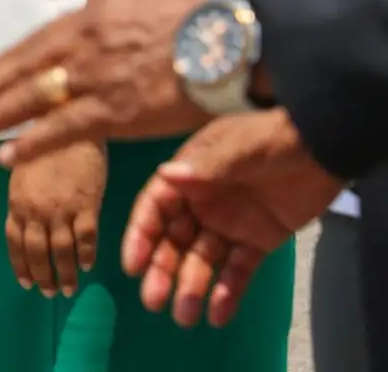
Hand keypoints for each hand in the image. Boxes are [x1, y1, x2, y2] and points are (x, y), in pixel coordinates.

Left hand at [0, 0, 216, 164]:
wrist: (235, 35)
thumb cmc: (206, 16)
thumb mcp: (150, 1)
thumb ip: (123, 19)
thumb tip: (115, 26)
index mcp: (94, 16)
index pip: (40, 40)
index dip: (12, 59)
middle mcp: (84, 46)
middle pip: (23, 69)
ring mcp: (95, 79)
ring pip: (31, 100)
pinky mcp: (115, 113)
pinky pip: (62, 131)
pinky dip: (30, 143)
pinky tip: (3, 155)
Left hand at [6, 140, 105, 297]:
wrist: (67, 118)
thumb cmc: (45, 140)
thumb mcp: (25, 167)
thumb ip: (25, 194)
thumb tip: (26, 217)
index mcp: (17, 199)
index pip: (14, 241)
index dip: (19, 263)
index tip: (25, 280)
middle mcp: (35, 209)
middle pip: (36, 252)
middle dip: (41, 276)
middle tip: (48, 292)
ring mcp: (61, 209)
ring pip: (60, 252)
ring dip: (64, 274)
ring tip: (68, 288)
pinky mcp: (86, 204)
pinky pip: (86, 239)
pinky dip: (87, 255)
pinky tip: (88, 265)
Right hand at [123, 109, 339, 327]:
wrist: (324, 146)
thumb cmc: (274, 138)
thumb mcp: (241, 146)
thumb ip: (207, 165)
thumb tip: (165, 175)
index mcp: (190, 176)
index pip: (155, 208)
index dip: (140, 236)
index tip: (132, 266)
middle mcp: (202, 203)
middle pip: (174, 241)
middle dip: (162, 270)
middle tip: (154, 302)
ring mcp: (229, 223)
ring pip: (202, 259)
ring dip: (192, 286)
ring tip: (185, 318)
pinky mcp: (258, 240)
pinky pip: (239, 269)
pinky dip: (228, 292)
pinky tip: (218, 316)